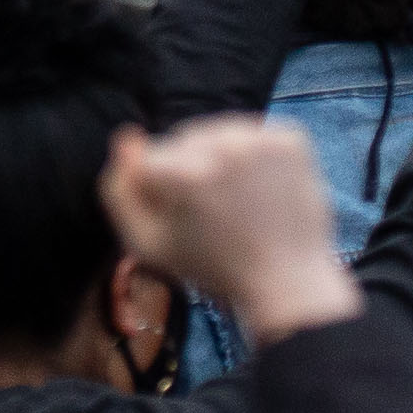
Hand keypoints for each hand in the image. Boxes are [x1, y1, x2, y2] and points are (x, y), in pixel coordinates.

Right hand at [101, 119, 356, 340]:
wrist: (287, 280)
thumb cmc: (212, 268)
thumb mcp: (148, 245)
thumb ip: (120, 192)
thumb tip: (126, 137)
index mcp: (186, 173)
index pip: (147, 159)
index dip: (158, 192)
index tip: (182, 220)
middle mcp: (225, 145)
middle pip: (182, 138)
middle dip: (188, 168)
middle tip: (212, 214)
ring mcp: (263, 138)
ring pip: (217, 132)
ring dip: (218, 157)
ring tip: (235, 201)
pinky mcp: (292, 137)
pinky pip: (252, 133)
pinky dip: (251, 155)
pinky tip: (257, 189)